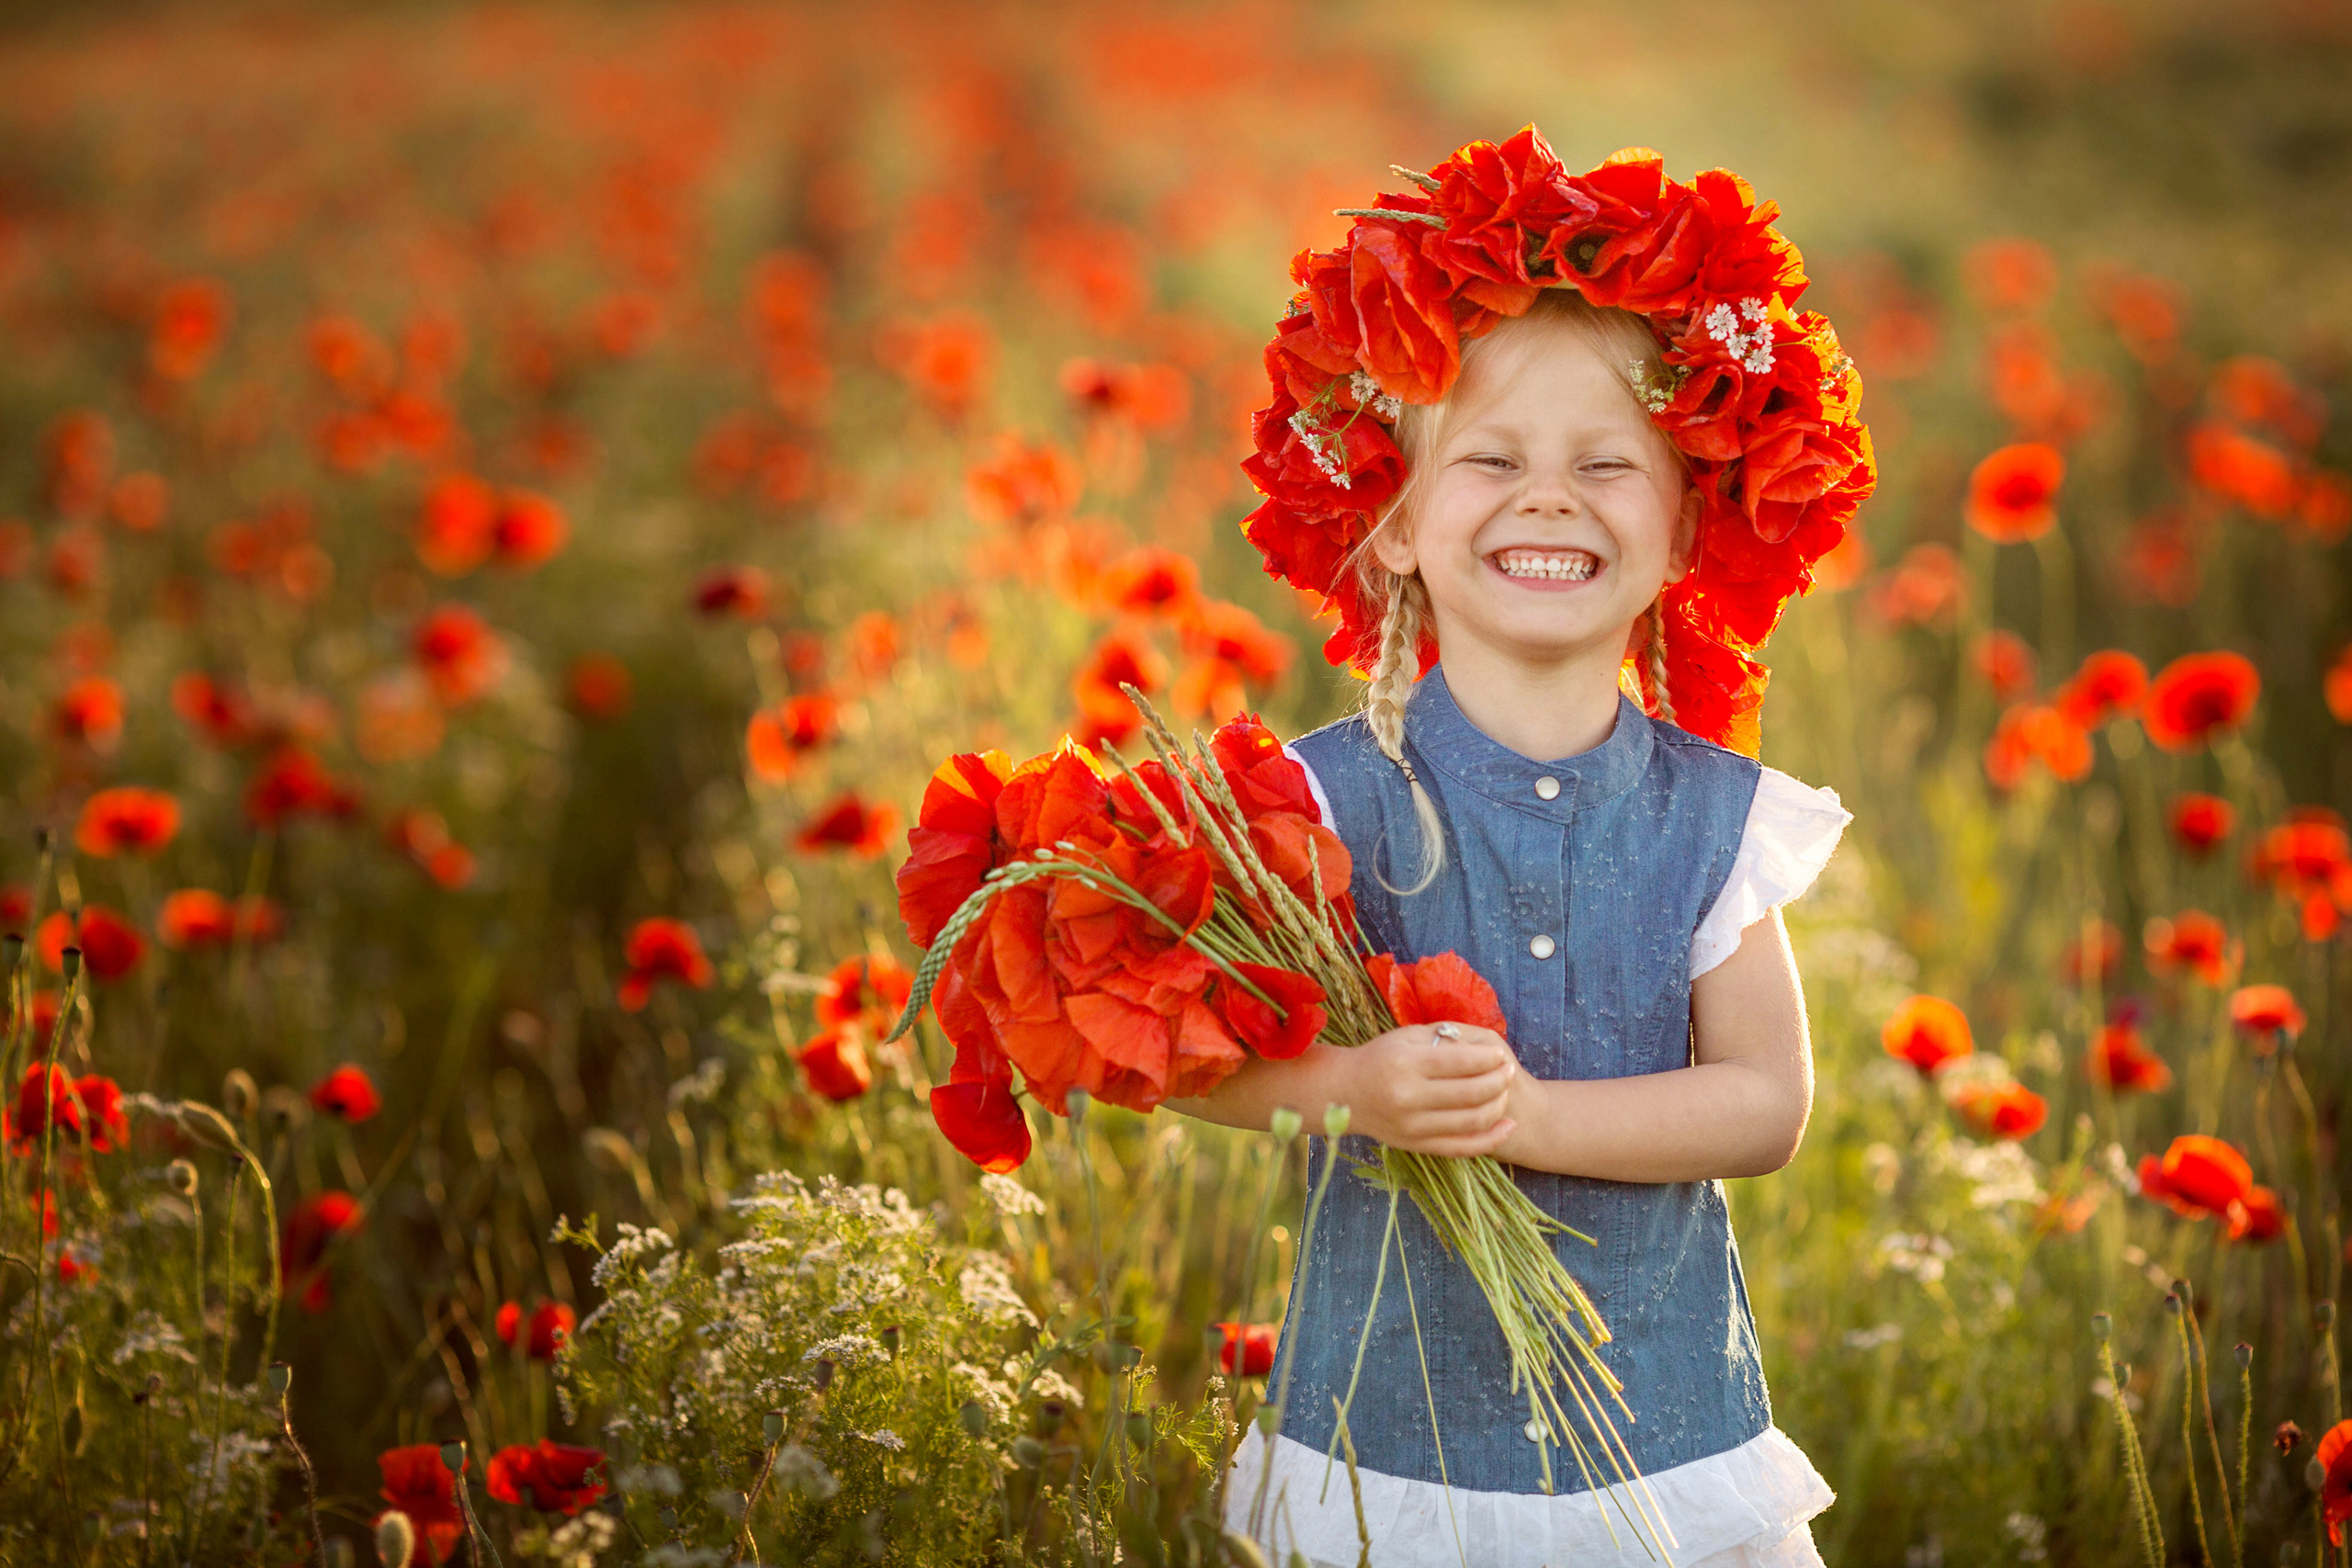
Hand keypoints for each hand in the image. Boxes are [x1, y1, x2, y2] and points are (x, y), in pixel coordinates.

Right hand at [1341, 1023, 1519, 1157]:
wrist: (1344, 1094)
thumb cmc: (1379, 1058)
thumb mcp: (1405, 1037)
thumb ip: (1443, 1038)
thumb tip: (1484, 1048)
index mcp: (1405, 1064)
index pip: (1459, 1062)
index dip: (1487, 1058)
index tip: (1500, 1054)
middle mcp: (1408, 1097)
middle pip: (1470, 1092)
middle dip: (1499, 1080)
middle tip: (1508, 1070)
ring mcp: (1413, 1126)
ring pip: (1472, 1120)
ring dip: (1499, 1105)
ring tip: (1504, 1091)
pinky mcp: (1417, 1146)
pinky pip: (1463, 1148)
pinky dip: (1492, 1138)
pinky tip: (1508, 1124)